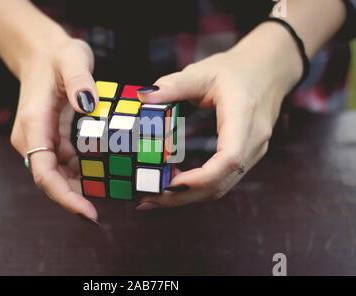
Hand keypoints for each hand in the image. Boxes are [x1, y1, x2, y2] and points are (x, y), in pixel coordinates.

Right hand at [10, 36, 99, 221]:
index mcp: (34, 124)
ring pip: (61, 175)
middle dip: (76, 199)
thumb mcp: (71, 58)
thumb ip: (79, 79)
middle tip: (105, 211)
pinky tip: (105, 173)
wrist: (42, 54)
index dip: (65, 196)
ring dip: (83, 187)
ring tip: (111, 191)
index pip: (44, 171)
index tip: (89, 212)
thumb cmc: (56, 56)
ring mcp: (43, 141)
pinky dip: (85, 171)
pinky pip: (68, 163)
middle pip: (52, 180)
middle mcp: (33, 138)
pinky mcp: (54, 139)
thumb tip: (87, 104)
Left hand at [136, 22, 302, 209]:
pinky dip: (197, 188)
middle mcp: (253, 139)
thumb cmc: (236, 70)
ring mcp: (253, 151)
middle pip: (222, 181)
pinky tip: (173, 186)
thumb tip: (144, 96)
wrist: (268, 70)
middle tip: (147, 198)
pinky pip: (223, 180)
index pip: (229, 158)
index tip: (169, 184)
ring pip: (222, 186)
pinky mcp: (247, 156)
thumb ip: (173, 84)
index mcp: (243, 115)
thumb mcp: (203, 71)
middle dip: (183, 195)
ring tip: (154, 196)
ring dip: (188, 196)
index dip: (200, 177)